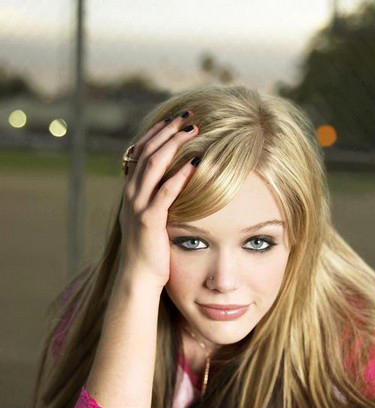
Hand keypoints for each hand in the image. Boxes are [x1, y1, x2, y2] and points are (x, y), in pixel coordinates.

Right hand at [118, 112, 199, 288]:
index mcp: (131, 190)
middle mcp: (131, 193)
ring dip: (174, 145)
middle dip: (168, 131)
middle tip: (189, 116)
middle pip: (148, 151)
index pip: (141, 151)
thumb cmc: (150, 249)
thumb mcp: (150, 217)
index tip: (177, 118)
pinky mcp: (149, 221)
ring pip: (153, 166)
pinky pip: (165, 193)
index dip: (158, 132)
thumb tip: (176, 181)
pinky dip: (179, 177)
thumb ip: (157, 198)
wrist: (138, 277)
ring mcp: (138, 206)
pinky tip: (195, 165)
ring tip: (194, 131)